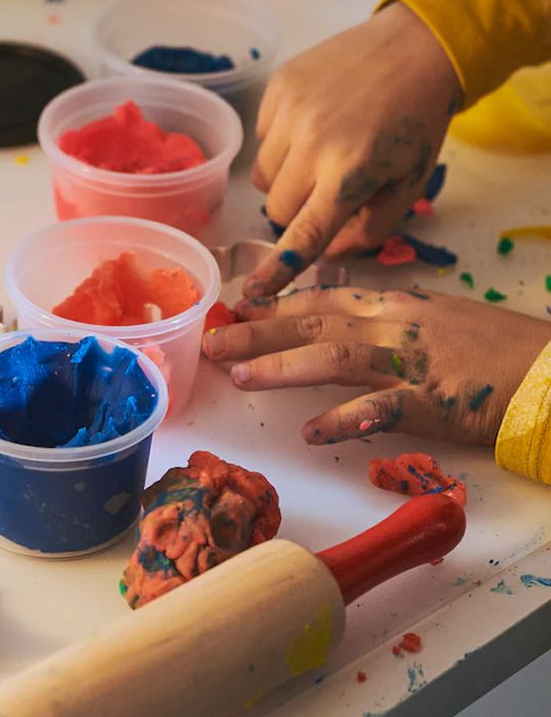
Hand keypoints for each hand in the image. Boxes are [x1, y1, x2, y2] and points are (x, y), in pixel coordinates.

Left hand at [202, 287, 550, 445]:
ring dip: (282, 367)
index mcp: (395, 305)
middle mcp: (395, 325)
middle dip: (257, 332)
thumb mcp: (435, 319)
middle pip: (313, 322)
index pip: (322, 297)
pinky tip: (310, 432)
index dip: (275, 303)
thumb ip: (386, 321)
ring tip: (240, 377)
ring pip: (333, 356)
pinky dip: (342, 420)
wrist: (550, 370)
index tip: (236, 306)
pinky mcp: (432, 402)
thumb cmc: (496, 348)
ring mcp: (412, 362)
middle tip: (213, 341)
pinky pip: (378, 409)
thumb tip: (340, 325)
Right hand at [245, 2, 461, 297]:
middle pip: (276, 209)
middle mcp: (313, 143)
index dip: (278, 269)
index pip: (304, 234)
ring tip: (320, 151)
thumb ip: (370, 229)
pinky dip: (281, 142)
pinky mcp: (279, 88)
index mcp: (351, 172)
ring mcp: (290, 112)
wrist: (416, 45)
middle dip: (296, 210)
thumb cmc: (417, 121)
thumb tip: (327, 254)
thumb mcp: (409, 184)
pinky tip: (314, 122)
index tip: (254, 291)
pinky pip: (262, 138)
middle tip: (326, 189)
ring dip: (286, 176)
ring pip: (262, 176)